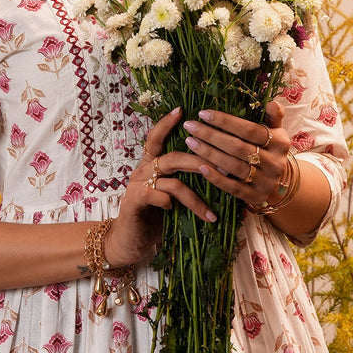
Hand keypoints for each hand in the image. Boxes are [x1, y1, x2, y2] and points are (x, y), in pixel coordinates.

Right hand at [105, 108, 217, 267]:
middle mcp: (143, 171)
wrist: (129, 242)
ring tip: (211, 212)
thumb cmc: (154, 218)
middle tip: (223, 169)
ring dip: (194, 198)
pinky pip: (156, 195)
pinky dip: (169, 202)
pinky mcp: (134, 202)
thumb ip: (184, 183)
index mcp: (151, 165)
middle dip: (200, 162)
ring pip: (172, 181)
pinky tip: (174, 210)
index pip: (156, 138)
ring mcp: (137, 186)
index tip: (181, 109)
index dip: (166, 123)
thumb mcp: (171, 197)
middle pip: (173, 157)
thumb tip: (215, 173)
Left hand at [181, 100, 290, 209]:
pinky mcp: (255, 197)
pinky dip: (216, 178)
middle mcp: (275, 162)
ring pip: (233, 166)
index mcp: (280, 142)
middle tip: (190, 126)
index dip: (226, 121)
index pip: (249, 130)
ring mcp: (266, 181)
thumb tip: (271, 102)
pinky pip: (233, 188)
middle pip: (238, 147)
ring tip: (190, 142)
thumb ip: (274, 115)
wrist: (281, 181)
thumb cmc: (270, 149)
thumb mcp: (277, 131)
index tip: (203, 113)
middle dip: (211, 135)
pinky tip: (200, 167)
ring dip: (209, 154)